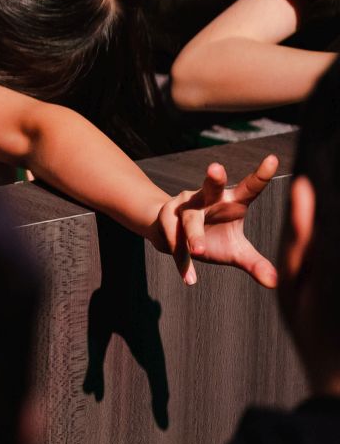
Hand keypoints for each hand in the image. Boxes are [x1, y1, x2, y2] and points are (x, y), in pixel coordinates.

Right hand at [154, 155, 279, 287]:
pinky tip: (189, 278)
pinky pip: (175, 240)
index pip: (249, 187)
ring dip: (194, 235)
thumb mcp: (236, 252)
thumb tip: (277, 283)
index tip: (272, 159)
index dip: (260, 175)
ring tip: (199, 250)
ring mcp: (184, 205)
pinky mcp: (166, 218)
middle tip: (216, 168)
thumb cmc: (212, 238)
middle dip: (214, 178)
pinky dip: (183, 260)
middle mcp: (207, 198)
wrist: (171, 236)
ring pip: (190, 221)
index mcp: (231, 201)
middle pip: (211, 187)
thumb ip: (255, 264)